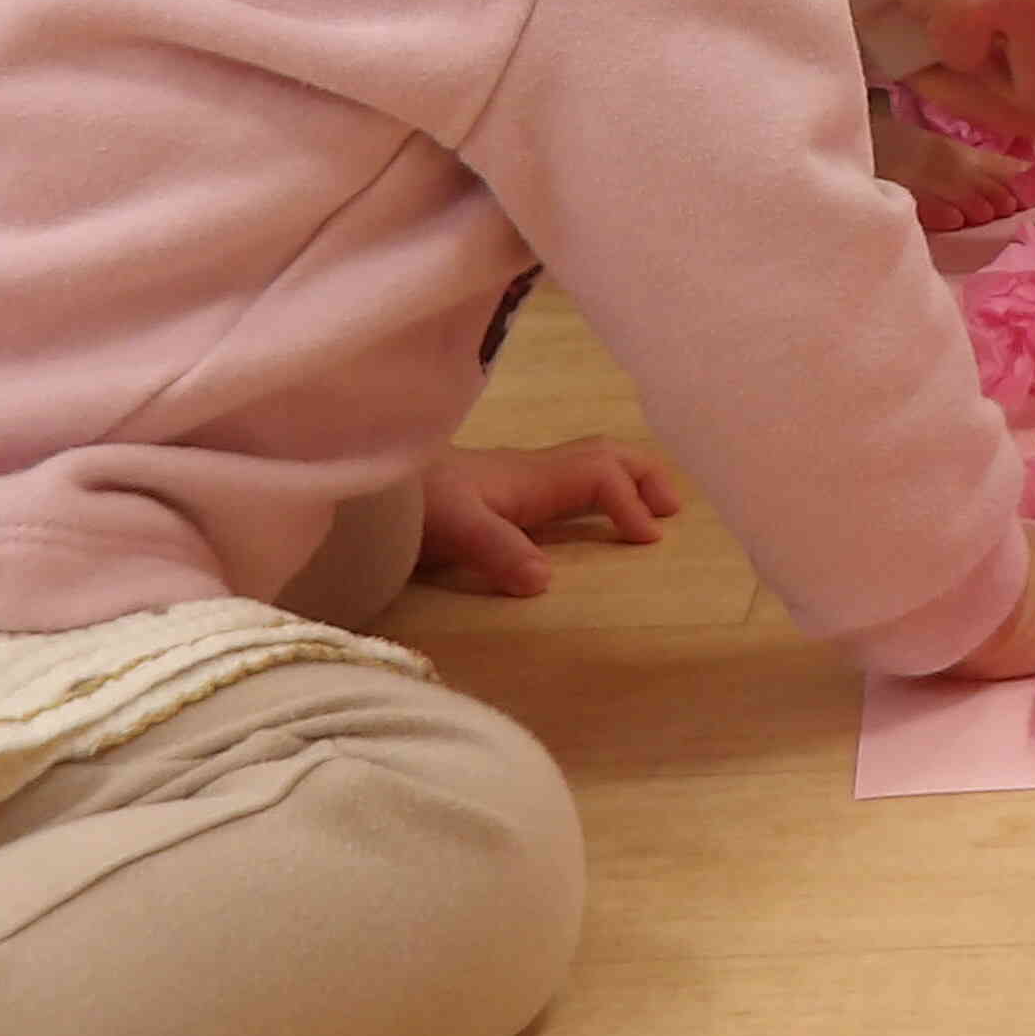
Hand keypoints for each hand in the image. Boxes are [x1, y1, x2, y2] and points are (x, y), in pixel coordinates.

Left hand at [418, 439, 682, 597]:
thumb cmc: (410, 505)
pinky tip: (588, 518)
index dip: (630, 501)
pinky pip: (568, 478)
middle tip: (672, 512)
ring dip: (624, 480)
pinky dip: (597, 490)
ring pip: (587, 462)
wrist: (362, 489)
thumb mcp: (455, 528)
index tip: (648, 540)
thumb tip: (546, 580)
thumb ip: (498, 550)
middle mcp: (531, 471)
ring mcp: (516, 478)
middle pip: (605, 455)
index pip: (600, 474)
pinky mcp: (501, 491)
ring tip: (648, 511)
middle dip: (644, 477)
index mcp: (531, 477)